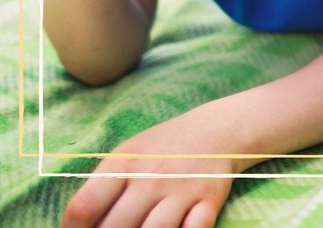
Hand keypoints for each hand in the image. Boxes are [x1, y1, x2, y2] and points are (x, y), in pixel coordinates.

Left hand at [61, 114, 235, 227]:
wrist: (216, 129)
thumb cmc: (163, 148)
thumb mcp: (127, 155)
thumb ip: (105, 188)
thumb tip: (81, 226)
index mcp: (123, 163)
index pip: (84, 207)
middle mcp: (151, 177)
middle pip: (115, 227)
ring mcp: (182, 188)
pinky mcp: (209, 199)